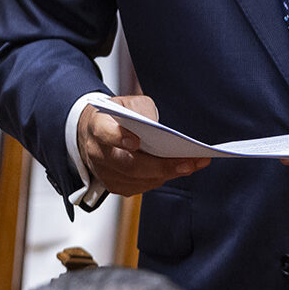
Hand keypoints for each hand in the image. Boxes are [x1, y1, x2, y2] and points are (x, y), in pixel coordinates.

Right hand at [76, 95, 209, 197]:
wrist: (95, 134)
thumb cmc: (116, 116)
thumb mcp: (129, 103)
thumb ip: (142, 110)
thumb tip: (159, 129)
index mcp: (98, 126)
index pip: (105, 133)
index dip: (119, 138)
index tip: (136, 141)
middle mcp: (98, 153)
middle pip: (129, 165)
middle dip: (161, 166)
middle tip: (187, 162)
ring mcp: (105, 173)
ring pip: (139, 179)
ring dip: (168, 173)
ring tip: (193, 164)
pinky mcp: (115, 186)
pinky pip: (142, 186)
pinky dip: (162, 178)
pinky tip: (179, 169)